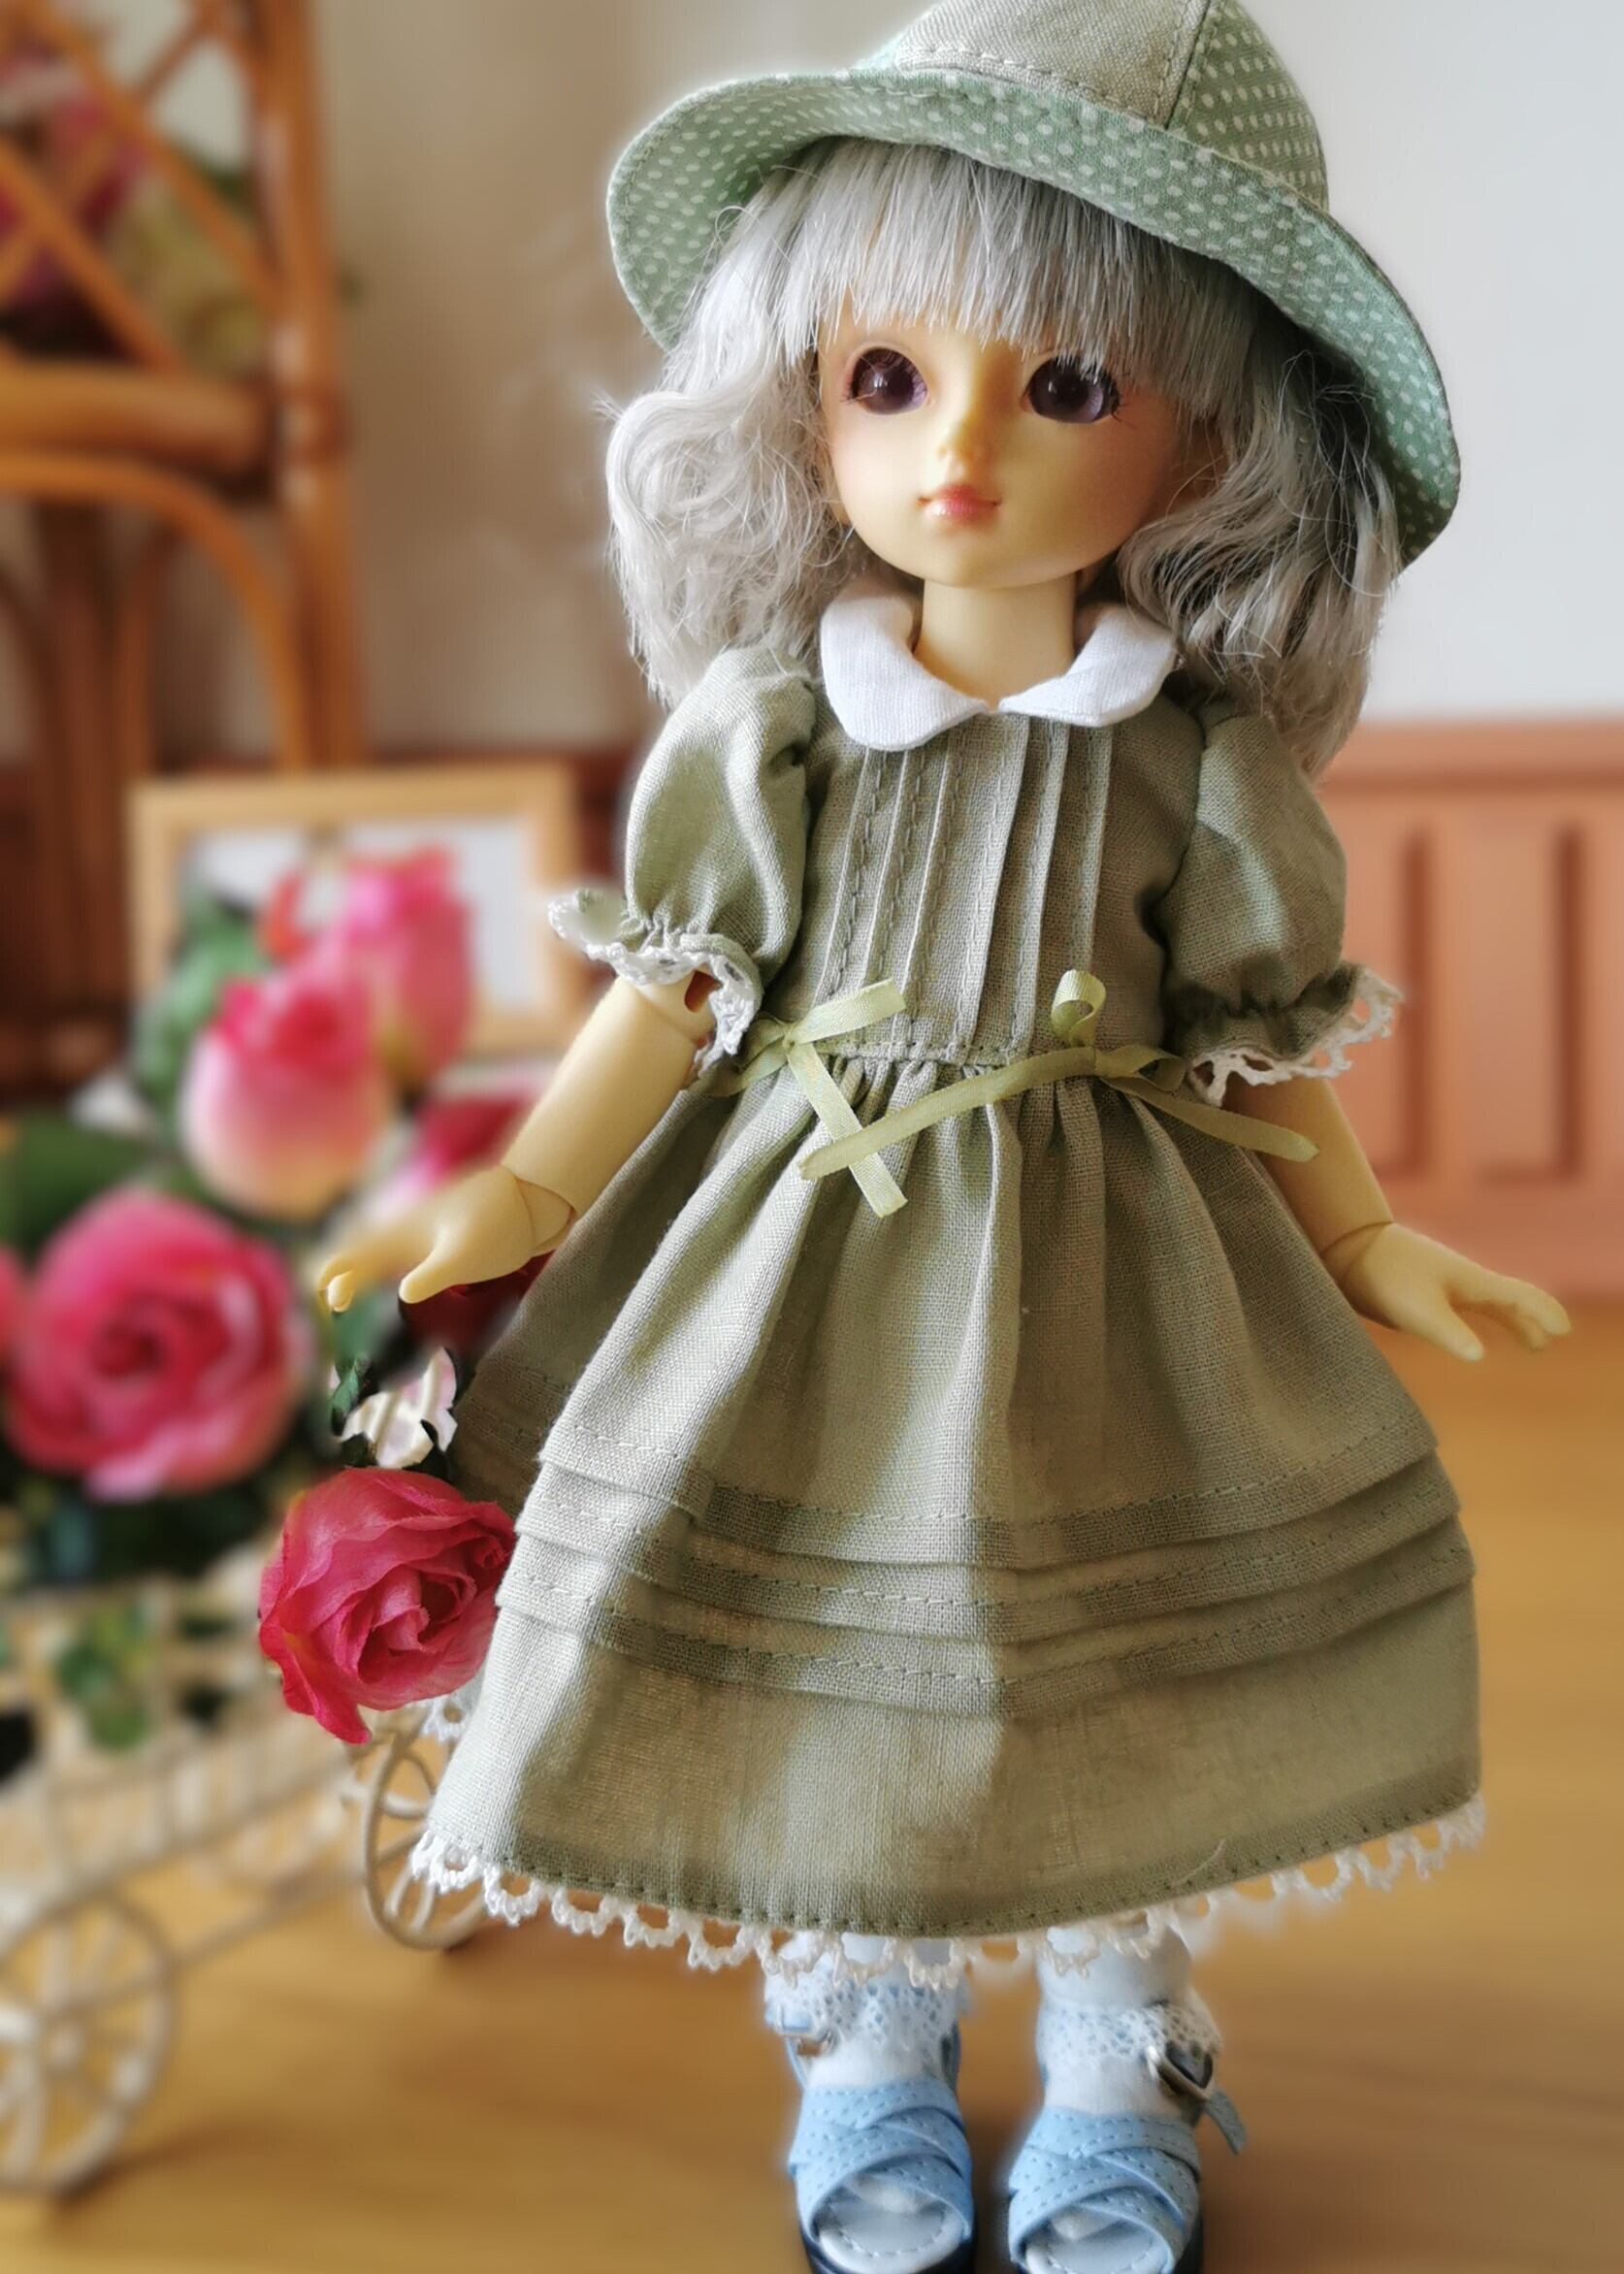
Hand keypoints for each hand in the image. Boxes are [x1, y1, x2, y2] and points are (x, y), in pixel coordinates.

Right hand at [314, 1166, 572, 1313]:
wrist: (534, 1195)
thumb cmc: (499, 1224)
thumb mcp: (465, 1256)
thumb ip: (433, 1275)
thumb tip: (402, 1293)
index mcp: (405, 1236)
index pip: (358, 1256)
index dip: (338, 1274)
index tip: (326, 1296)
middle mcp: (410, 1233)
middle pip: (366, 1250)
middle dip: (344, 1270)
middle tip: (326, 1295)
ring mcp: (430, 1233)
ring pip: (386, 1248)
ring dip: (366, 1266)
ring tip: (351, 1284)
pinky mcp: (450, 1237)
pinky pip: (409, 1250)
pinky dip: (396, 1263)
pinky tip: (404, 1273)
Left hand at [1326, 1222, 1571, 1361]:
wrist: (1345, 1247)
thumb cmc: (1385, 1276)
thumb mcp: (1417, 1309)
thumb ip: (1449, 1332)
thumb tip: (1478, 1356)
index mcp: (1472, 1282)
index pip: (1520, 1297)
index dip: (1543, 1313)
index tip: (1563, 1331)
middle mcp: (1462, 1281)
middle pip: (1510, 1301)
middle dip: (1534, 1321)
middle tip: (1551, 1341)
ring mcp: (1441, 1283)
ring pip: (1489, 1304)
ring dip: (1513, 1321)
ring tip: (1529, 1341)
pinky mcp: (1419, 1290)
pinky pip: (1464, 1307)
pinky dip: (1481, 1321)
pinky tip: (1465, 1331)